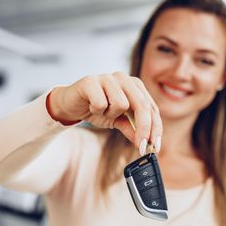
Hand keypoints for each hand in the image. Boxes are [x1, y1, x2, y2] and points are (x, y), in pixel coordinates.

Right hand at [47, 72, 161, 154]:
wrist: (70, 104)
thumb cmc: (97, 109)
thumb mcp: (118, 121)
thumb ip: (133, 129)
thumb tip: (147, 143)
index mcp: (135, 86)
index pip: (152, 108)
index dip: (155, 128)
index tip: (155, 147)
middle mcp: (125, 79)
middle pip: (142, 105)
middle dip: (143, 129)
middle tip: (142, 147)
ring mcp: (108, 78)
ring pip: (121, 104)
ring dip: (111, 115)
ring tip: (102, 111)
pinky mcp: (91, 81)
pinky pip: (101, 104)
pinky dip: (96, 111)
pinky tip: (90, 107)